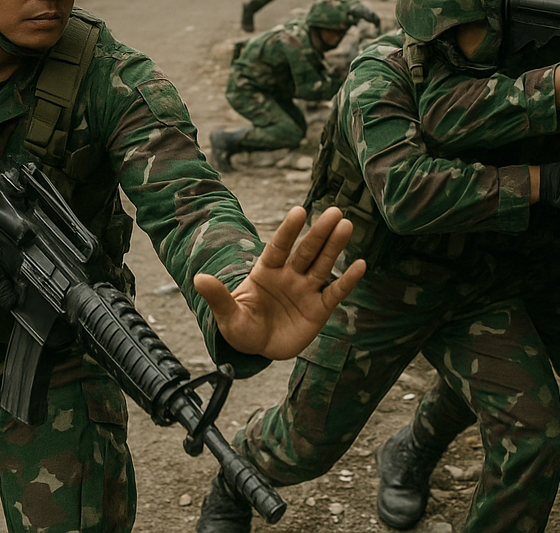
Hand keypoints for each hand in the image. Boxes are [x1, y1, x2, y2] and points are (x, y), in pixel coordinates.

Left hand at [193, 206, 365, 359]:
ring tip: (346, 226)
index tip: (299, 211)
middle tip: (335, 211)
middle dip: (319, 233)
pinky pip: (335, 293)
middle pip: (306, 251)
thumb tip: (198, 278)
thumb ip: (217, 297)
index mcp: (266, 271)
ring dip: (335, 247)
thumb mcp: (227, 315)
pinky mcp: (319, 310)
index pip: (279, 247)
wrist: (257, 347)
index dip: (288, 230)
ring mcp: (305, 291)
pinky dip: (347, 281)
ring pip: (322, 265)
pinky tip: (360, 265)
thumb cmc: (241, 326)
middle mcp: (289, 276)